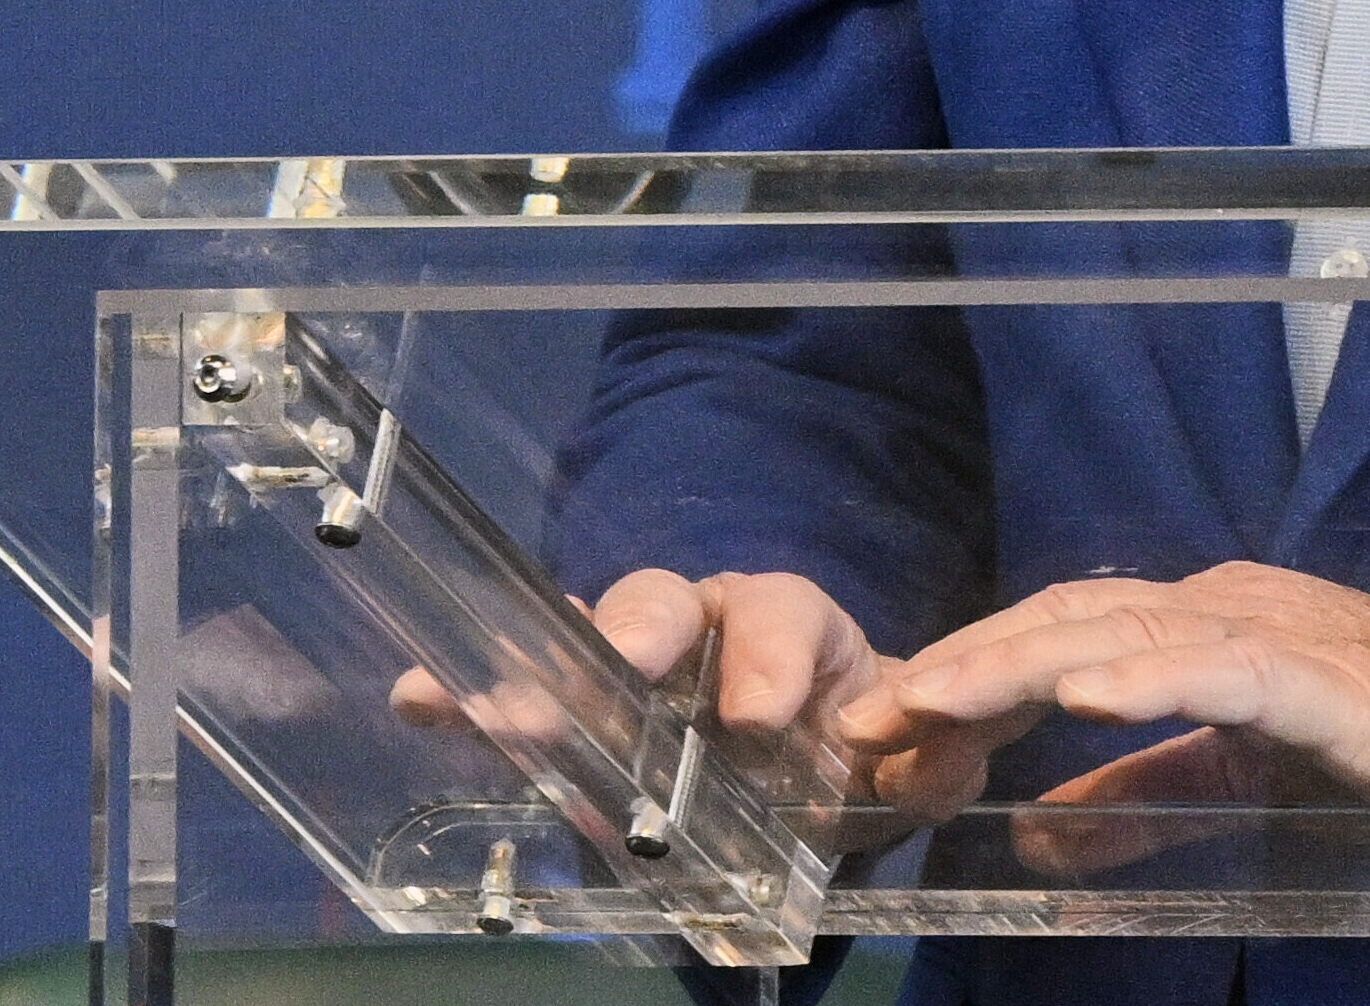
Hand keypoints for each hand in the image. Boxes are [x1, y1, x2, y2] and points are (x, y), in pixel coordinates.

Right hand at [395, 568, 975, 826]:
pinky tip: (421, 697)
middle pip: (666, 600)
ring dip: (537, 675)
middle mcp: (706, 628)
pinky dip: (469, 693)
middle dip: (637, 630)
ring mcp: (637, 669)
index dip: (767, 655)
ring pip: (586, 646)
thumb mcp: (918, 757)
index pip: (781, 612)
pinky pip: (522, 692)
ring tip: (486, 705)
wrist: (828, 770)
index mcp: (793, 627)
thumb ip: (937, 758)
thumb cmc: (867, 745)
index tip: (756, 717)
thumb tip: (948, 754)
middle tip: (621, 671)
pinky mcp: (584, 719)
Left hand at [841, 562, 1369, 868]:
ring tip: (931, 698)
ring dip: (1019, 664)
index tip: (882, 725)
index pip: (1062, 636)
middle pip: (1071, 621)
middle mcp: (1228, 606)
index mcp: (1205, 626)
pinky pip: (1222, 668)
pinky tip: (1080, 693)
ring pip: (1125, 632)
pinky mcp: (1324, 674)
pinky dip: (1146, 673)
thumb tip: (1036, 833)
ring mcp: (1276, 630)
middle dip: (961, 666)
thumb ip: (1144, 797)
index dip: (970, 673)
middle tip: (865, 718)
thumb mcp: (1242, 784)